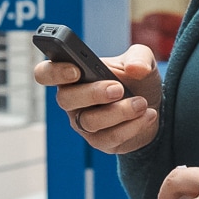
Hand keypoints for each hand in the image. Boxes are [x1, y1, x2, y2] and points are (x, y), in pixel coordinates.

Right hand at [36, 43, 160, 154]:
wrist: (154, 106)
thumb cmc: (138, 80)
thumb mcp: (142, 60)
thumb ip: (139, 56)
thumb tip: (135, 68)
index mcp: (72, 74)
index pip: (45, 73)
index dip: (54, 72)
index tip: (76, 70)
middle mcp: (72, 100)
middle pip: (65, 99)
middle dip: (93, 94)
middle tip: (118, 88)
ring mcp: (83, 123)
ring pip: (90, 122)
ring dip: (119, 112)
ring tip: (142, 103)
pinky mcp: (100, 142)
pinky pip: (110, 138)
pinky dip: (132, 126)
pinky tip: (148, 115)